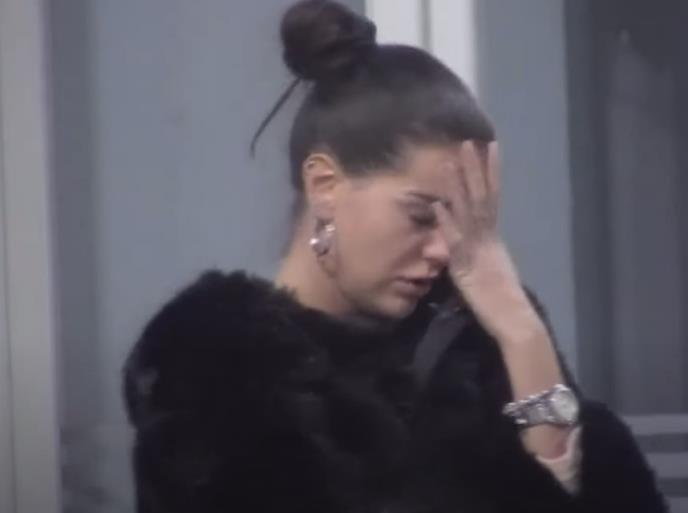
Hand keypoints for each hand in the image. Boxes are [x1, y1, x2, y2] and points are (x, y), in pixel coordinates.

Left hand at [432, 141, 539, 340]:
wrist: (516, 323)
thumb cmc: (504, 304)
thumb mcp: (491, 272)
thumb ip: (480, 256)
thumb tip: (470, 247)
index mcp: (494, 240)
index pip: (492, 199)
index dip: (489, 174)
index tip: (488, 149)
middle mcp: (489, 239)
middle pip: (481, 198)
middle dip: (474, 170)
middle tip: (468, 143)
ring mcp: (479, 251)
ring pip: (468, 213)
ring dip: (458, 187)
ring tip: (450, 162)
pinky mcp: (468, 268)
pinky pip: (456, 242)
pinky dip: (447, 222)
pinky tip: (438, 205)